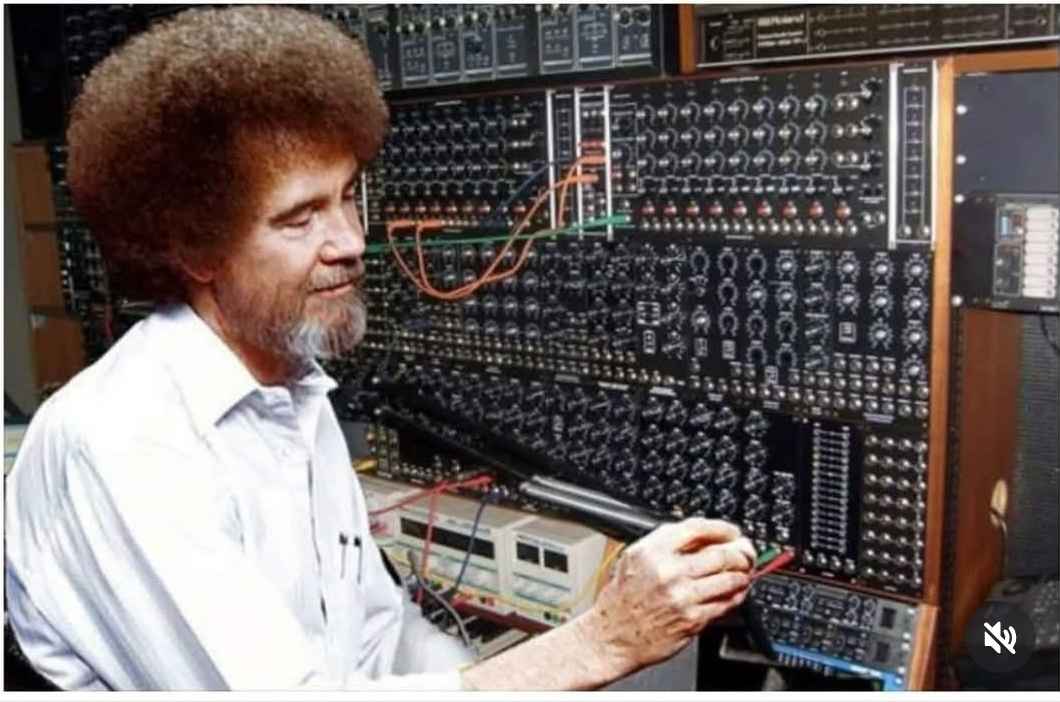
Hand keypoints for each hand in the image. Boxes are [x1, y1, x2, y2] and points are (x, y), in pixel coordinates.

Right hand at [576, 518, 754, 678]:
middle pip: (721, 553)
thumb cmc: (621, 600)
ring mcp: (681, 596)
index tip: (732, 532)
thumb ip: (665, 544)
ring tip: (743, 574)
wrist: (612, 637)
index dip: (722, 528)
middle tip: (746, 553)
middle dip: (741, 552)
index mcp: (652, 551)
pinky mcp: (692, 619)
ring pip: (729, 578)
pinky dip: (736, 596)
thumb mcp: (634, 559)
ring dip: (742, 575)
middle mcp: (667, 571)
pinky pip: (724, 603)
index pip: (698, 529)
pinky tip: (735, 593)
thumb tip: (702, 537)